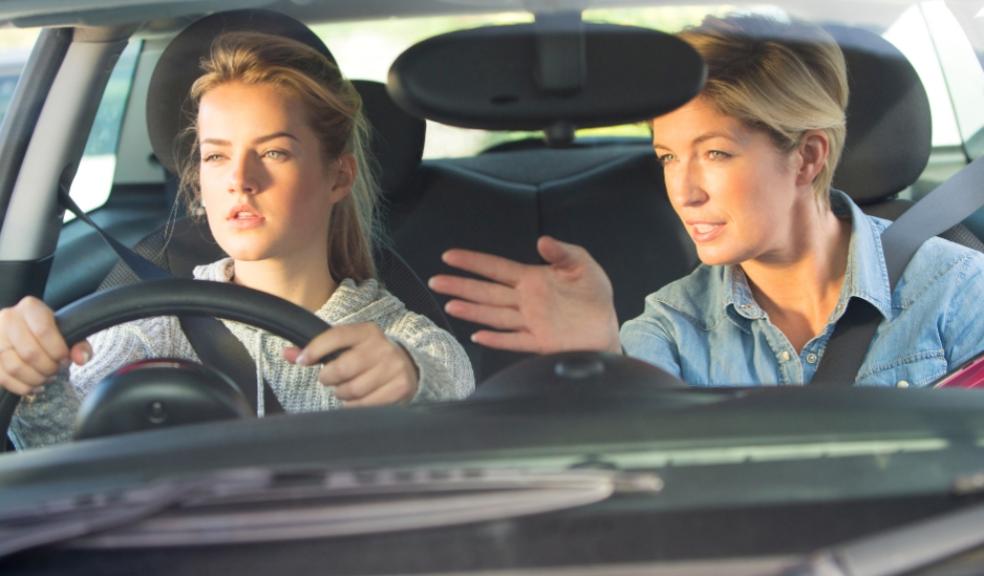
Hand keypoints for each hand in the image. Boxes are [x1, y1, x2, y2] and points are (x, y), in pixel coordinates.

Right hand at [0, 296, 90, 395]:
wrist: (24, 330)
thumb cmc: (48, 332)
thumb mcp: (67, 331)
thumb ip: (79, 344)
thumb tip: (81, 358)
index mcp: (30, 307)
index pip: (43, 332)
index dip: (58, 351)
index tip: (65, 359)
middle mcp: (8, 319)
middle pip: (30, 353)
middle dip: (48, 368)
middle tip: (56, 370)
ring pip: (15, 367)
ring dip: (36, 379)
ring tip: (46, 377)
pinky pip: (4, 378)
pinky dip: (22, 387)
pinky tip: (34, 385)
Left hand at [284, 322, 418, 406]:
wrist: (408, 368)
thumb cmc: (369, 358)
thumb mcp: (348, 347)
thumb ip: (318, 349)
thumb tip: (286, 354)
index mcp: (368, 332)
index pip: (336, 336)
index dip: (314, 349)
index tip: (302, 361)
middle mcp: (382, 347)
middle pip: (341, 369)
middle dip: (329, 378)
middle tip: (331, 380)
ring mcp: (393, 367)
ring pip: (352, 390)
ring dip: (342, 394)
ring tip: (347, 389)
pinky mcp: (400, 387)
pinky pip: (364, 405)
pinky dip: (355, 406)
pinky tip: (359, 399)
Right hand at [429, 235, 620, 353]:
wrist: (606, 328)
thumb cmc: (594, 295)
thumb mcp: (582, 265)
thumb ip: (562, 252)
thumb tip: (541, 240)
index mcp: (532, 279)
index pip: (496, 268)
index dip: (473, 262)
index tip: (449, 256)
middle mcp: (525, 300)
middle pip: (487, 292)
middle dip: (461, 285)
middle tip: (436, 280)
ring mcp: (530, 322)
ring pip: (494, 315)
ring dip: (472, 311)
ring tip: (450, 305)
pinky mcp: (539, 342)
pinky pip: (514, 340)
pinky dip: (496, 339)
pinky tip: (477, 336)